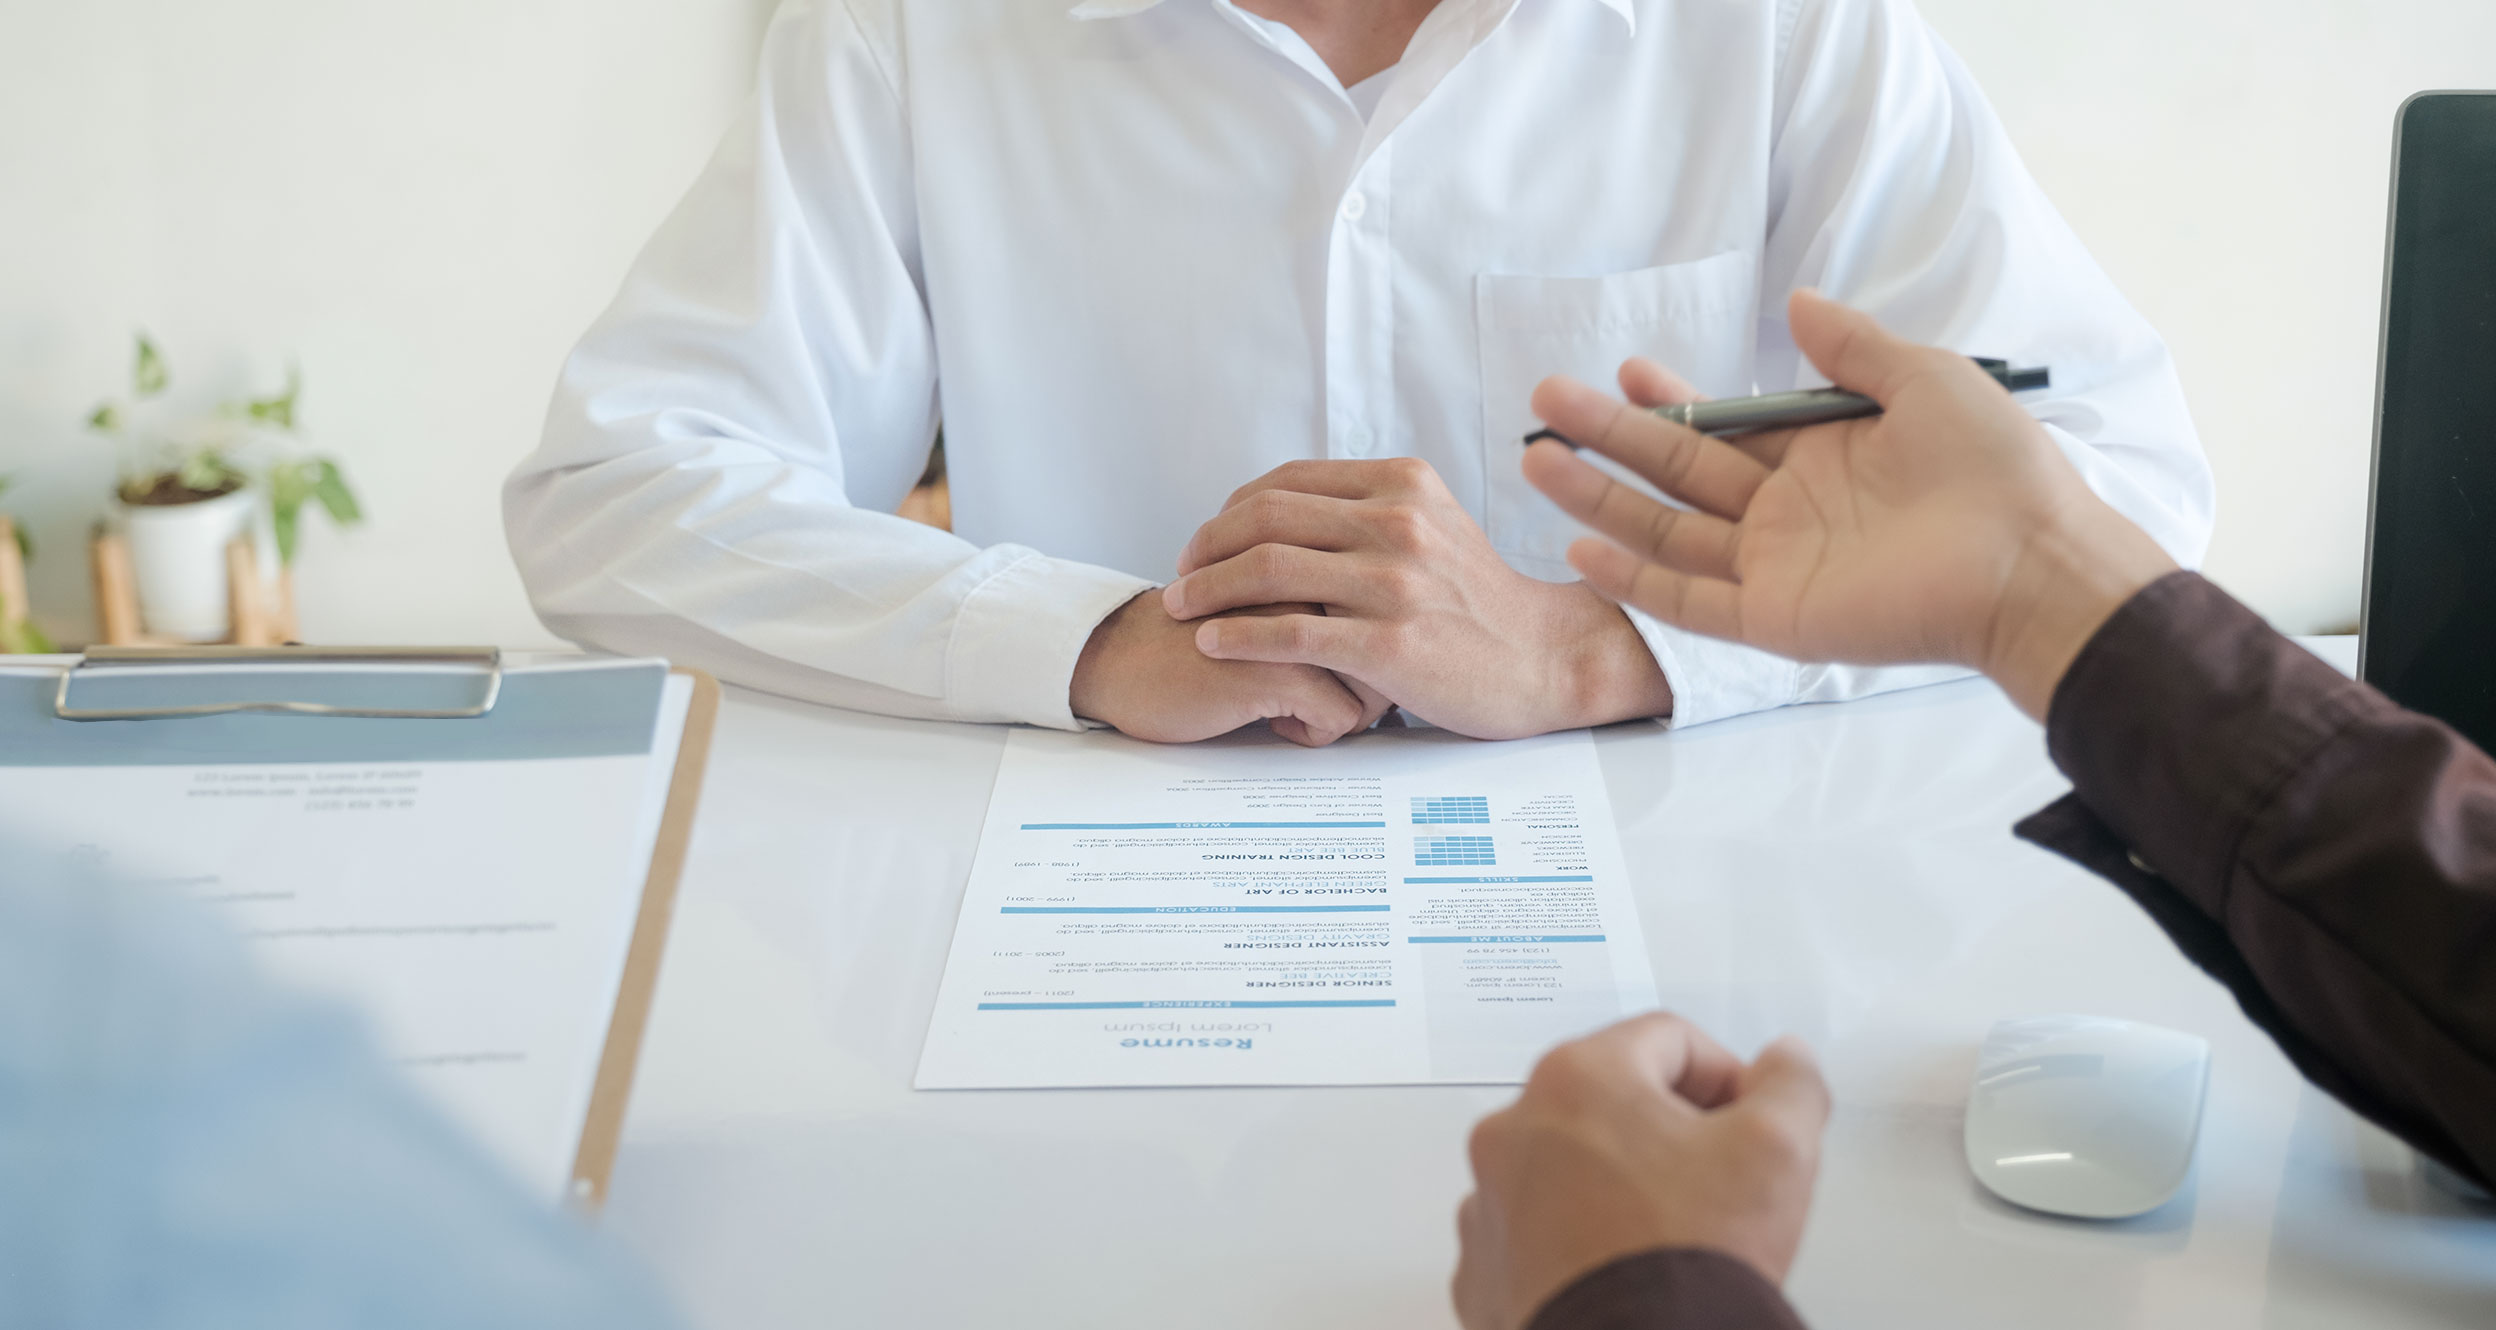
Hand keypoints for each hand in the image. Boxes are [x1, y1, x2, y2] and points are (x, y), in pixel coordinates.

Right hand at [1070, 592, 1389, 745]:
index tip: (1342, 664)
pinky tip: (1275, 722)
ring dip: (1348, 709)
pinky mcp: (1276, 670)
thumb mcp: (1272, 598)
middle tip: (1326, 695)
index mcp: (1315, 552)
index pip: (1393, 604)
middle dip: (1373, 683)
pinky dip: (1314, 732)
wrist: (1122, 656)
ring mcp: (1296, 623)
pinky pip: (1340, 717)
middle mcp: (1313, 579)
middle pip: (1392, 645)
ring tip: (1301, 707)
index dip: (1376, 647)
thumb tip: (1392, 640)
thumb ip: (1326, 595)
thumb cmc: (1199, 633)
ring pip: (1376, 684)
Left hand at [1160, 458, 1672, 739]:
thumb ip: (1369, 509)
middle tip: (1179, 572)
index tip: (1205, 540)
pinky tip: (1211, 643)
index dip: (1230, 510)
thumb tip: (1287, 509)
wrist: (1543, 658)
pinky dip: (1237, 634)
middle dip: (1206, 545)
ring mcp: (1394, 582)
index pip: (1287, 482)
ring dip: (1207, 588)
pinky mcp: (1389, 642)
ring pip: (1268, 569)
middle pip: (1266, 517)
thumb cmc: (1479, 602)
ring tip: (1178, 607)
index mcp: (1402, 483)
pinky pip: (1290, 631)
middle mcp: (1398, 521)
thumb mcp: (1433, 524)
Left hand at [1453, 1014, 1829, 1329]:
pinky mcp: (1487, 1265)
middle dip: (1671, 1132)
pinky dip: (1580, 1240)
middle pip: (1612, 1101)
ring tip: (1672, 1232)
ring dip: (1620, 1184)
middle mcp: (1515, 1130)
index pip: (1669, 1042)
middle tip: (1718, 1181)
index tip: (1750, 1123)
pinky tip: (1626, 1266)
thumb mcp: (1777, 1148)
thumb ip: (1790, 1084)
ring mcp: (1491, 1200)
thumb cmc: (1689, 1257)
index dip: (1728, 1077)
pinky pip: (1538, 1231)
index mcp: (1578, 1079)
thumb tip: (1785, 1064)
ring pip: (1571, 1166)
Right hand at [1522, 290, 2177, 720]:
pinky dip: (1634, 577)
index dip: (1672, 400)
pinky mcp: (1774, 618)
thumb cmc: (1993, 467)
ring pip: (1666, 532)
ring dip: (1600, 498)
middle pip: (1677, 474)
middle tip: (1546, 402)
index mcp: (1819, 458)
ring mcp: (1775, 569)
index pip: (1724, 430)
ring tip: (1537, 462)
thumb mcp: (1924, 379)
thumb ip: (1852, 346)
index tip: (1626, 370)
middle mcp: (1786, 514)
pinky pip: (1688, 600)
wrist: (2031, 561)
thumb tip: (1796, 303)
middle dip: (1609, 438)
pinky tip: (1582, 545)